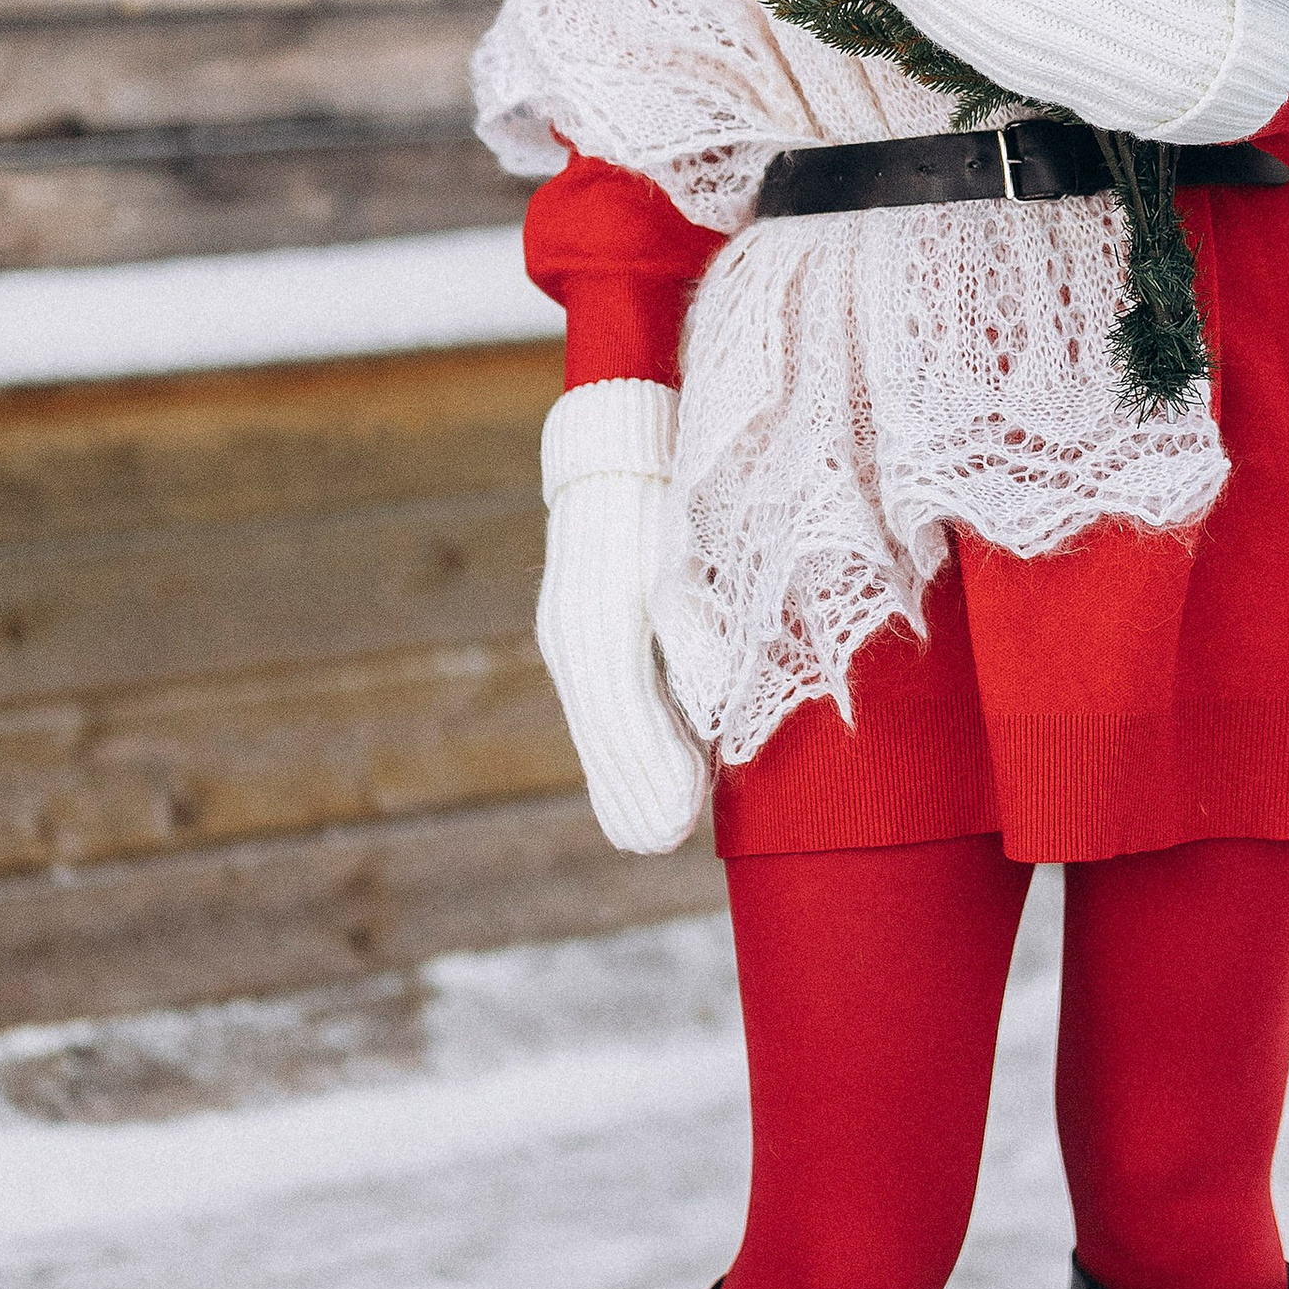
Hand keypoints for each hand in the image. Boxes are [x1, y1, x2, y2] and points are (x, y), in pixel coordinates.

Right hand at [537, 382, 709, 856]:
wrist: (623, 445)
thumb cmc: (673, 494)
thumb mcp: (695, 556)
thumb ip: (703, 632)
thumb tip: (717, 706)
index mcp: (606, 610)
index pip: (623, 708)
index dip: (652, 767)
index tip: (682, 819)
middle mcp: (576, 629)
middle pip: (602, 730)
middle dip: (635, 790)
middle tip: (666, 844)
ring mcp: (570, 631)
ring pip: (594, 724)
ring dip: (623, 780)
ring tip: (654, 834)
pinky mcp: (577, 632)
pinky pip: (595, 706)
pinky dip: (618, 749)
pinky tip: (644, 782)